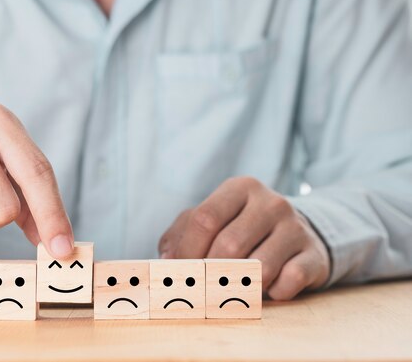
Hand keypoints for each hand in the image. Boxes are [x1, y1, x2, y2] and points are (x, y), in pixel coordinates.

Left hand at [158, 177, 330, 299]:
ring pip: (258, 267)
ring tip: (236, 284)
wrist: (301, 232)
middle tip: (202, 287)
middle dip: (210, 272)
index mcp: (239, 188)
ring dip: (241, 285)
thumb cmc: (242, 228)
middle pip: (229, 245)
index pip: (205, 219)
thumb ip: (182, 233)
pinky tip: (268, 288)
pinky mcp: (314, 254)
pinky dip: (272, 293)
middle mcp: (270, 202)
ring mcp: (295, 228)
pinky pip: (288, 281)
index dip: (187, 250)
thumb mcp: (212, 220)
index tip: (179, 271)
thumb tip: (167, 260)